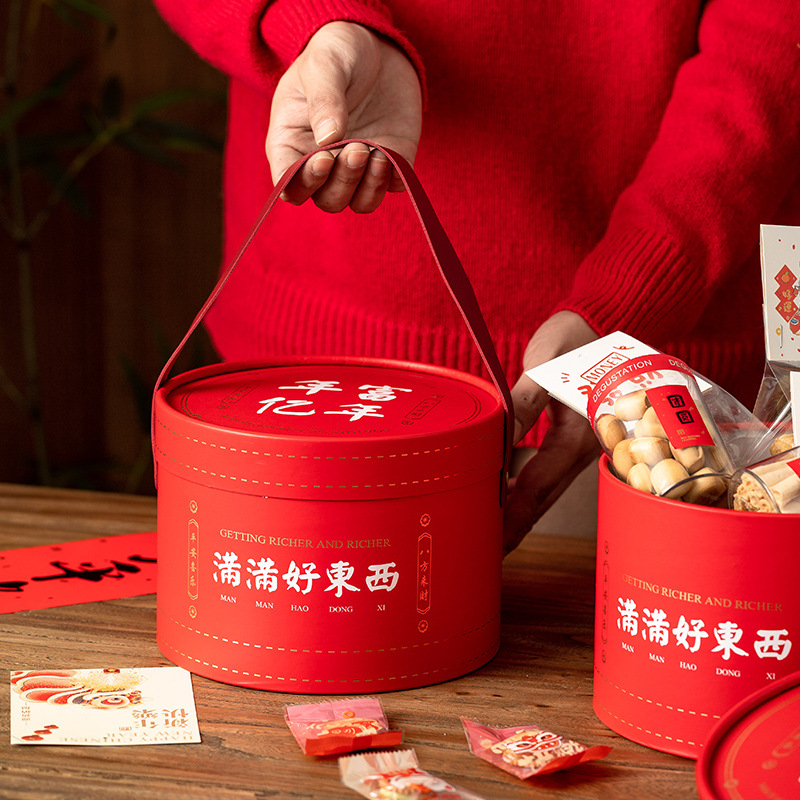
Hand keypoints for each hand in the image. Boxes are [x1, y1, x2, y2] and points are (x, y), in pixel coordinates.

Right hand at [265, 21, 422, 212]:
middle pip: (326, 199)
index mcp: (292, 143)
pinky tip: (392, 157)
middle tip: (357, 148)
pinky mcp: (389, 162)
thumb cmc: (336, 52)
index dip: (305, 181)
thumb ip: (324, 99)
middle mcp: (323, 163)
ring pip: (358, 202)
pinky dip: (392, 181)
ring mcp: (357, 167)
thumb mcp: (325, 64)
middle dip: (343, 181)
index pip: (289, 183)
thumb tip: (328, 138)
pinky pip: (390, 188)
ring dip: (367, 187)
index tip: (324, 157)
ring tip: (376, 153)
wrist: (375, 46)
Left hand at [503, 311, 600, 554]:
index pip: (537, 488)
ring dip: (518, 514)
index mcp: (578, 436)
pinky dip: (525, 491)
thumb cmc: (578, 341)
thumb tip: (497, 439)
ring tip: (489, 535)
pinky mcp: (573, 442)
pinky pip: (547, 475)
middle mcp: (582, 451)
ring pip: (544, 491)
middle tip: (484, 554)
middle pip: (541, 500)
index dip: (512, 519)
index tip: (493, 545)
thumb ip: (522, 404)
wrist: (607, 324)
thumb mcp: (547, 367)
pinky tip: (505, 499)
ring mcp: (579, 449)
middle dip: (513, 529)